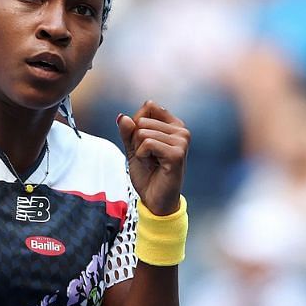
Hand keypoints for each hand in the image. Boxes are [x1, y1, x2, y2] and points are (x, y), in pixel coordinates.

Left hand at [116, 101, 188, 215]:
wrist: (154, 199)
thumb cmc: (148, 174)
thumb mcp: (133, 148)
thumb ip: (128, 131)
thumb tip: (123, 117)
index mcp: (175, 125)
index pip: (149, 106)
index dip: (137, 126)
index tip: (146, 145)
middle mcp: (182, 131)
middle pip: (142, 120)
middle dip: (136, 140)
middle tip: (148, 157)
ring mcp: (182, 142)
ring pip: (142, 132)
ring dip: (139, 150)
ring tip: (151, 162)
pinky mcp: (177, 154)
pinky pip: (147, 143)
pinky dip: (141, 155)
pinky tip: (152, 165)